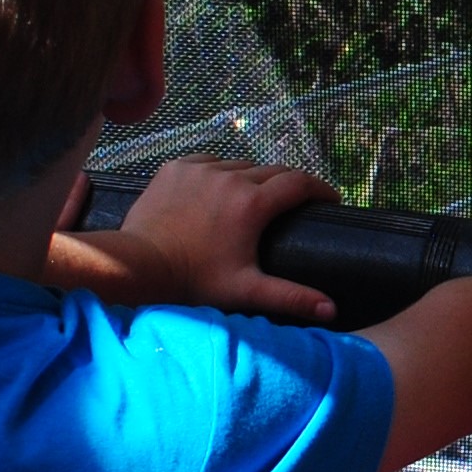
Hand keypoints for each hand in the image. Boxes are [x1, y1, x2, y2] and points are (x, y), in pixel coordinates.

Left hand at [91, 156, 338, 320]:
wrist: (141, 264)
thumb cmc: (195, 280)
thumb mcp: (246, 290)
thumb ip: (291, 297)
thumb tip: (330, 310)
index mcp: (253, 203)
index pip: (299, 183)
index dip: (321, 189)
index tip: (330, 200)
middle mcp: (230, 176)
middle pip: (272, 170)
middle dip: (288, 185)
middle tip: (293, 204)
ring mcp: (201, 169)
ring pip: (240, 164)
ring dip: (252, 178)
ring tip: (253, 198)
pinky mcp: (176, 167)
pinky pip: (209, 161)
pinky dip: (219, 171)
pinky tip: (217, 188)